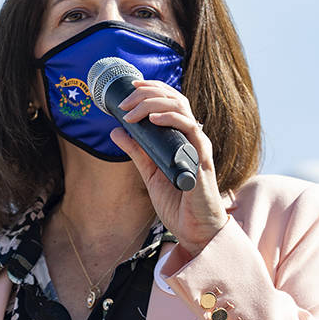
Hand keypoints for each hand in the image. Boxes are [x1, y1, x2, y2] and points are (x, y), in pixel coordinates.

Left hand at [111, 80, 227, 256]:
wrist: (194, 231)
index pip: (171, 102)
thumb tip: (116, 131)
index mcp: (182, 138)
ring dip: (154, 103)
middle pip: (175, 99)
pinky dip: (171, 119)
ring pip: (181, 109)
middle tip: (124, 102)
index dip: (153, 89)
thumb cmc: (178, 204)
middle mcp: (193, 137)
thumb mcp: (150, 173)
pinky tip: (152, 118)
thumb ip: (137, 152)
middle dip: (148, 93)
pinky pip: (190, 130)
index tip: (130, 88)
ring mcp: (198, 147)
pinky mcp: (202, 160)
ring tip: (133, 110)